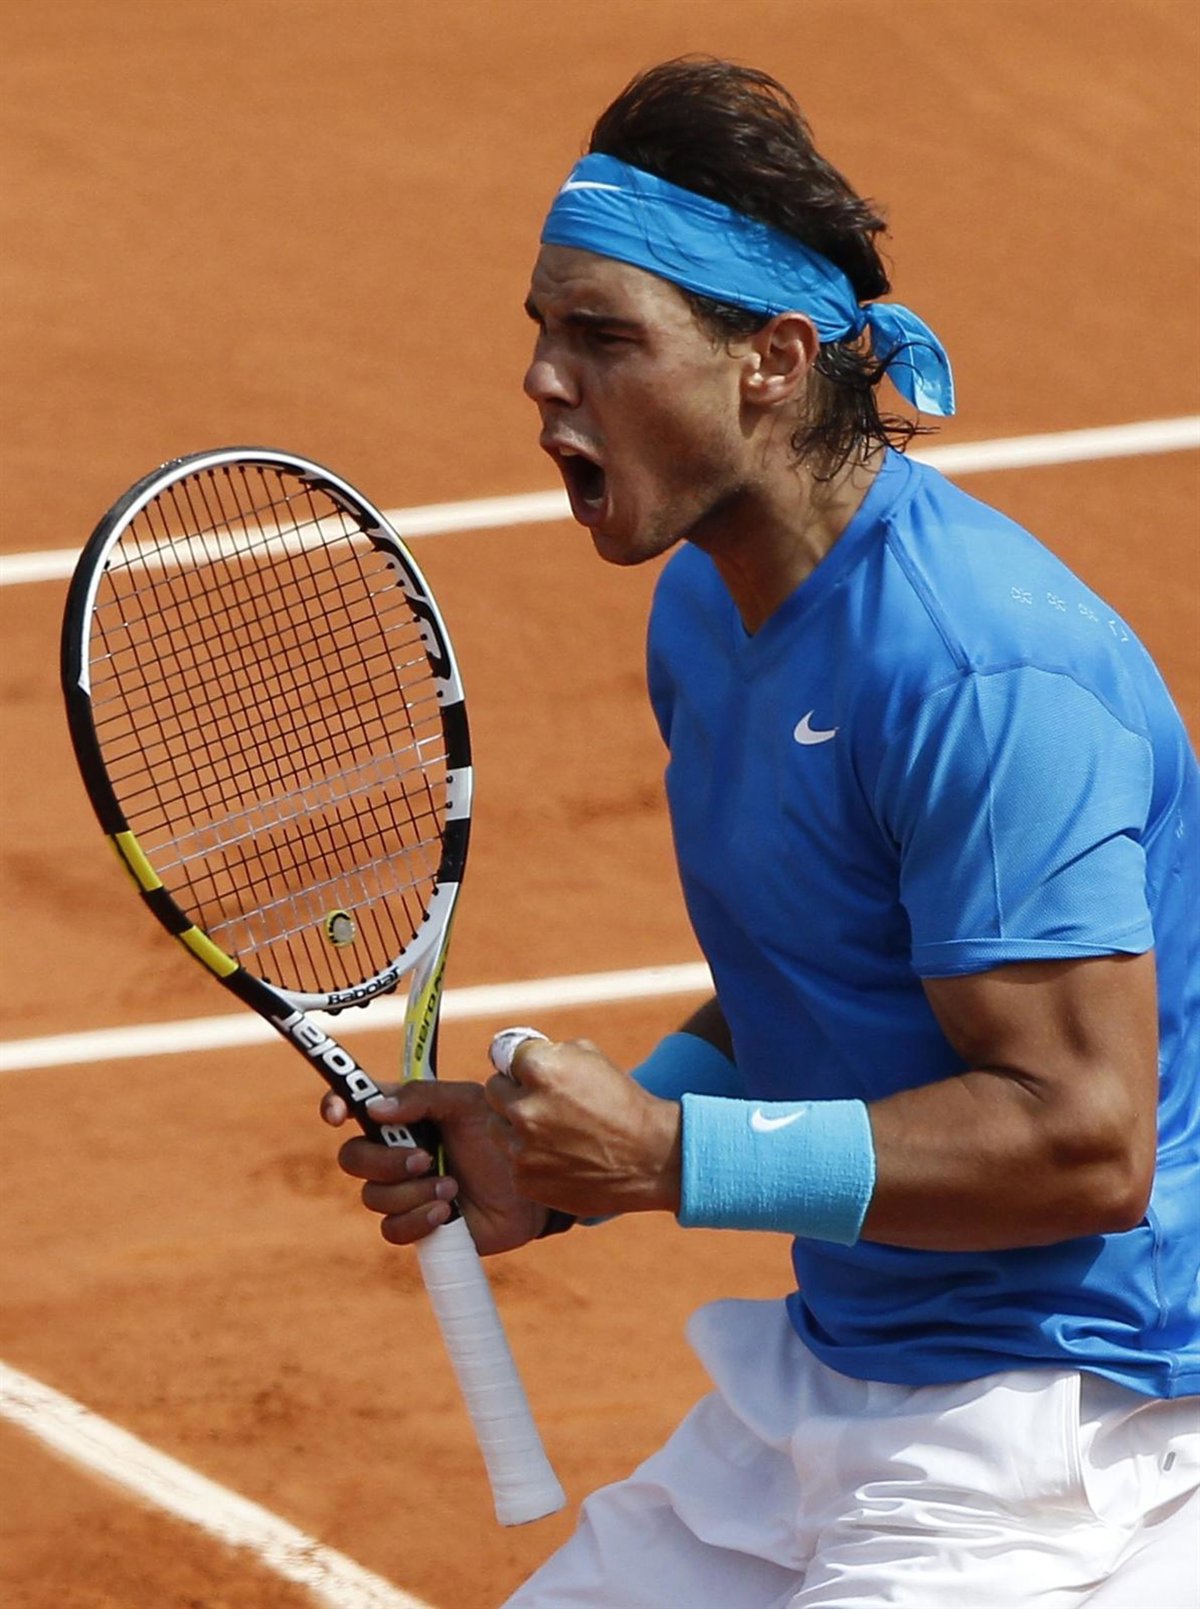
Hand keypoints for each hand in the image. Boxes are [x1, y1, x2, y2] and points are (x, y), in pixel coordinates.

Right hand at [320, 1079, 547, 1255]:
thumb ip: (424, 1097)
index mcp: (403, 1116)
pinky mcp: (417, 1225)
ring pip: (373, 1196)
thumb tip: (376, 1108)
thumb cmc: (501, 1136)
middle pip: (353, 1157)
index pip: (354, 1106)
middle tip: (424, 1158)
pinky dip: (418, 1219)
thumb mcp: (468, 1104)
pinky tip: (449, 1212)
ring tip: (452, 1186)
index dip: (335, 1106)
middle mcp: (396, 1152)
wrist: (532, 1187)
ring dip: (412, 1191)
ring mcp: (404, 1190)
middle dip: (384, 1161)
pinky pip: (391, 1229)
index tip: (338, 1116)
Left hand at [485, 1037, 681, 1218]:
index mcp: (540, 1069)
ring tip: (552, 1131)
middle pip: (493, 1090)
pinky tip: (559, 1156)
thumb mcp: (590, 1057)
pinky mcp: (524, 1179)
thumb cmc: (622, 1101)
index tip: (533, 1072)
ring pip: (496, 1126)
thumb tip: (516, 1055)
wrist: (650, 1158)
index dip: (522, 1063)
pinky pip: (511, 1160)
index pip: (503, 1055)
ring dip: (515, 1126)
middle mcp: (525, 1108)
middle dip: (514, 1093)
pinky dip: (529, 1158)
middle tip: (544, 1102)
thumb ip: (548, 1052)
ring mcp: (521, 1148)